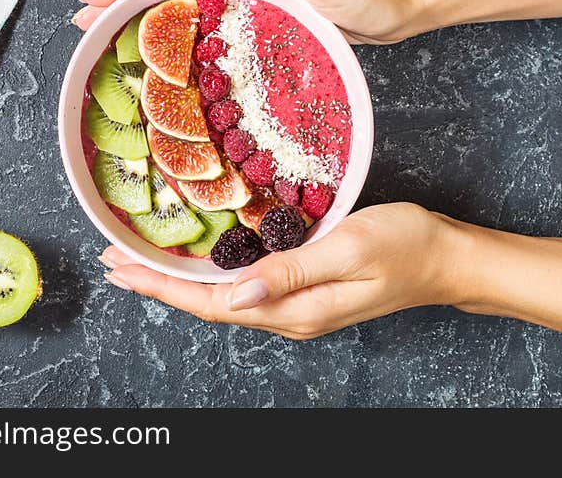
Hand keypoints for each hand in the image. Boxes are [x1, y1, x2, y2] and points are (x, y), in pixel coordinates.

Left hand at [100, 203, 471, 338]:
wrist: (446, 258)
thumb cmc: (405, 245)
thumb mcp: (348, 248)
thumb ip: (290, 271)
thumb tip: (234, 294)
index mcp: (294, 309)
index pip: (213, 304)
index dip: (164, 287)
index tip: (123, 270)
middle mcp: (289, 315)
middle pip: (210, 305)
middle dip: (159, 285)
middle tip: (116, 262)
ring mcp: (298, 307)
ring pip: (224, 298)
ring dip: (181, 280)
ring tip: (144, 262)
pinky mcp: (305, 292)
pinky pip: (246, 288)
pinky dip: (212, 274)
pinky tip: (201, 261)